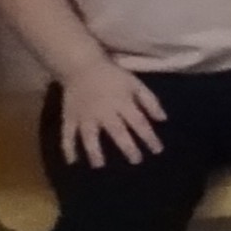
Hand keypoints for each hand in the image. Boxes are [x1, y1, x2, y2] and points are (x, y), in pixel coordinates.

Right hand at [53, 64, 168, 169]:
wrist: (81, 65)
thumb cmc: (112, 76)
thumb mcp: (135, 83)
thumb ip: (150, 101)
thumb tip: (163, 120)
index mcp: (122, 103)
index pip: (139, 123)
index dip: (149, 137)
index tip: (157, 150)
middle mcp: (104, 112)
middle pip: (117, 132)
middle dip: (127, 147)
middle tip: (136, 161)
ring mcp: (85, 115)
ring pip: (90, 136)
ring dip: (94, 151)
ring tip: (99, 165)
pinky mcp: (70, 116)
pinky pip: (67, 133)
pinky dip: (68, 147)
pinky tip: (72, 161)